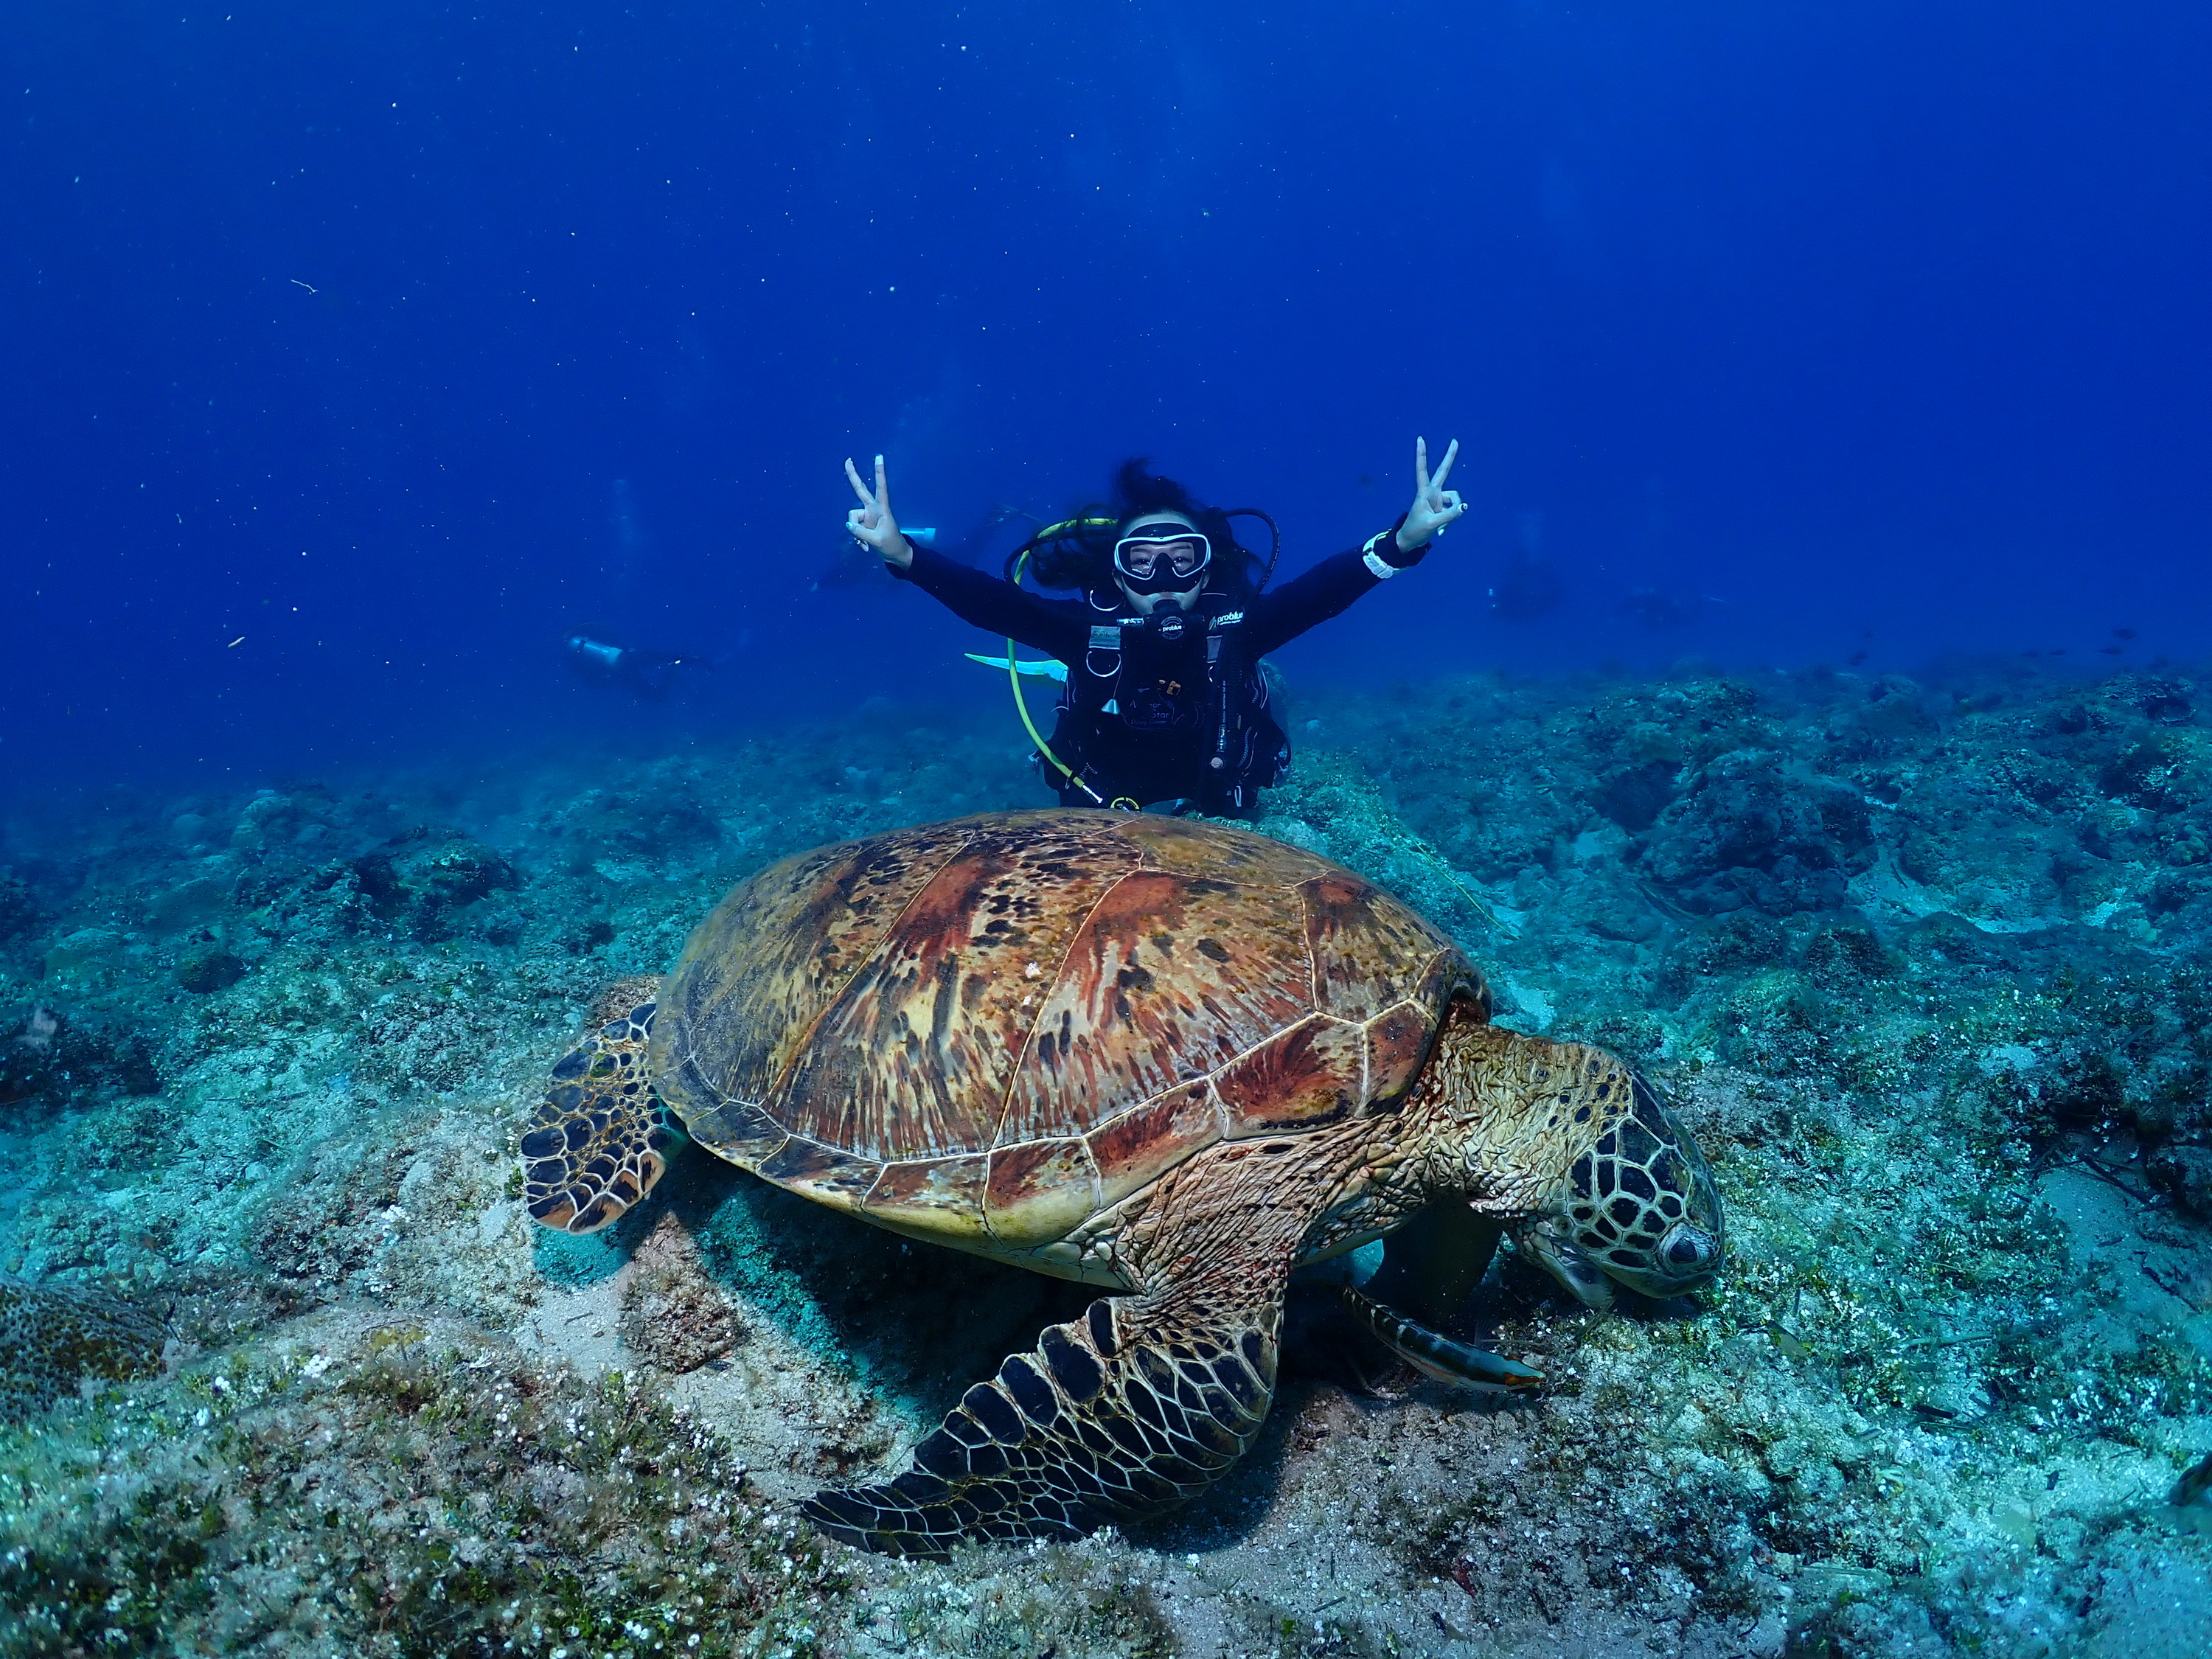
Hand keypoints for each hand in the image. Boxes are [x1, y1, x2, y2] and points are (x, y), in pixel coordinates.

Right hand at [844, 453, 910, 568]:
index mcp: (882, 509)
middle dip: (853, 476)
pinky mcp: (863, 525)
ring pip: (852, 518)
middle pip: (860, 490)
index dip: (879, 473)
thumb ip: (861, 532)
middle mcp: (873, 509)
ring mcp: (867, 517)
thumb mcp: (877, 540)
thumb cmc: (891, 545)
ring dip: (856, 533)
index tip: (879, 457)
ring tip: (867, 544)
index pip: (881, 487)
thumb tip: (848, 525)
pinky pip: (853, 528)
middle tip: (848, 460)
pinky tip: (866, 547)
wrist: (895, 556)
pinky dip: (858, 538)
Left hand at [1397, 437, 1466, 552]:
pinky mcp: (1443, 508)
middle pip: (1443, 472)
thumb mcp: (1432, 524)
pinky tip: (1441, 530)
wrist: (1411, 541)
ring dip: (1453, 513)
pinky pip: (1454, 510)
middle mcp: (1432, 493)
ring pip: (1455, 500)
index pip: (1422, 470)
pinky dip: (1451, 519)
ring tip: (1440, 526)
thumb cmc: (1416, 530)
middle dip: (1449, 457)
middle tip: (1455, 441)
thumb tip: (1464, 508)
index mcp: (1424, 492)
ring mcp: (1439, 500)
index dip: (1421, 455)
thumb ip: (1449, 516)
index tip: (1420, 439)